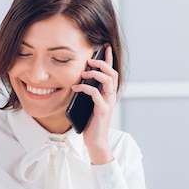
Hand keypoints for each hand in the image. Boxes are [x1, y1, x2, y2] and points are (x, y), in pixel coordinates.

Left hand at [70, 45, 117, 164]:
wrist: (95, 142)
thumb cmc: (91, 124)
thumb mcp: (89, 105)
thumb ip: (88, 93)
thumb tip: (78, 80)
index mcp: (109, 94)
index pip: (111, 73)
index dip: (109, 59)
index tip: (105, 47)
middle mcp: (111, 97)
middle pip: (112, 73)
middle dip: (102, 63)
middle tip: (90, 60)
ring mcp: (108, 103)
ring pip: (107, 81)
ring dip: (95, 73)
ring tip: (83, 73)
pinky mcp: (102, 110)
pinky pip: (95, 94)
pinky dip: (85, 88)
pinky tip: (76, 88)